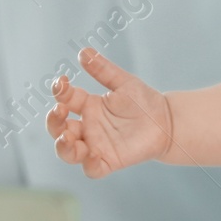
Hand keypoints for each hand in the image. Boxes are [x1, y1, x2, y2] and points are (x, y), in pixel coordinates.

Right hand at [47, 47, 173, 178]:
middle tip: (59, 111)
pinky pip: (92, 169)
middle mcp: (87, 127)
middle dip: (53, 121)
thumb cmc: (145, 102)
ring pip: (69, 152)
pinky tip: (92, 155)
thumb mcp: (124, 83)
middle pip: (58, 129)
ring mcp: (96, 145)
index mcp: (88, 106)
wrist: (168, 121)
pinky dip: (89, 165)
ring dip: (62, 146)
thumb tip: (84, 52)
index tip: (62, 82)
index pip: (64, 99)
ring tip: (67, 137)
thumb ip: (104, 70)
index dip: (59, 91)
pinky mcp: (109, 160)